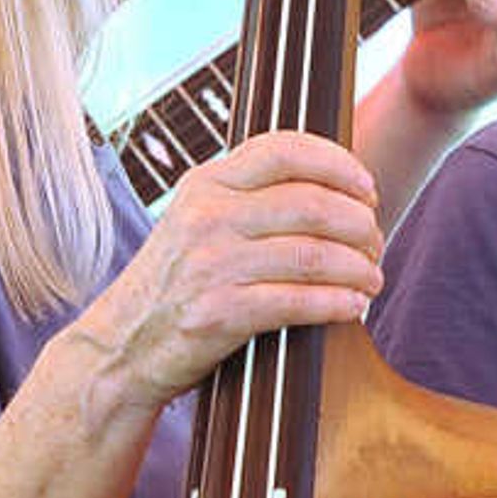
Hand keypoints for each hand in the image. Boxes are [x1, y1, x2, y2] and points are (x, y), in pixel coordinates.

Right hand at [72, 128, 381, 410]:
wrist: (121, 347)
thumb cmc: (174, 286)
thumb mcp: (197, 222)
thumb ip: (248, 198)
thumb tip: (333, 189)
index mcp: (206, 185)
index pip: (284, 149)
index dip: (338, 164)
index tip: (367, 188)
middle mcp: (208, 217)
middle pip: (312, 203)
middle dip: (360, 224)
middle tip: (375, 244)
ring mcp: (211, 264)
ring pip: (313, 254)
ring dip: (358, 268)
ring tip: (371, 279)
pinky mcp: (218, 312)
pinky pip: (298, 301)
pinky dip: (337, 304)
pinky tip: (352, 307)